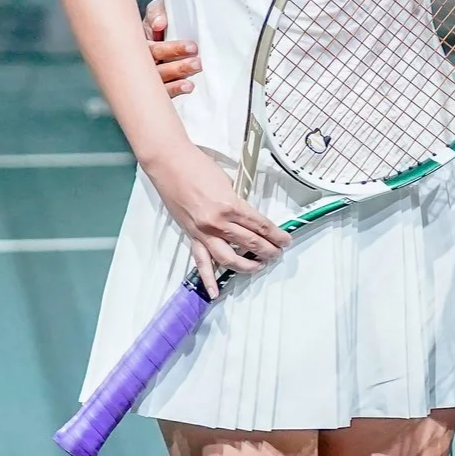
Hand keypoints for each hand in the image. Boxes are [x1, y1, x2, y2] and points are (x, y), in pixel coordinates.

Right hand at [144, 0, 200, 96]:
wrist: (157, 32)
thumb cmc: (156, 24)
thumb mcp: (155, 14)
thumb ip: (156, 13)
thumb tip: (159, 24)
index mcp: (139, 45)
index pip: (153, 49)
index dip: (172, 49)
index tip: (192, 47)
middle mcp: (141, 63)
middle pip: (156, 69)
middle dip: (177, 67)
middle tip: (197, 63)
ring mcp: (147, 77)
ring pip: (159, 83)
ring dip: (178, 78)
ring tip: (195, 71)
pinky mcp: (155, 88)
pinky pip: (162, 94)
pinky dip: (174, 90)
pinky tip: (188, 86)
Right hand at [145, 145, 290, 296]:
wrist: (169, 163)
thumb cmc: (197, 165)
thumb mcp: (226, 182)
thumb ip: (237, 202)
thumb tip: (248, 217)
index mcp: (230, 205)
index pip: (260, 225)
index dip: (276, 235)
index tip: (285, 240)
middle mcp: (218, 222)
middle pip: (249, 242)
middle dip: (267, 250)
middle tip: (277, 253)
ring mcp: (203, 232)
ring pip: (229, 257)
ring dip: (246, 265)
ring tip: (259, 266)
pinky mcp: (191, 236)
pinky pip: (201, 261)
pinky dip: (208, 279)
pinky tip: (215, 292)